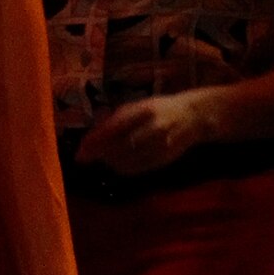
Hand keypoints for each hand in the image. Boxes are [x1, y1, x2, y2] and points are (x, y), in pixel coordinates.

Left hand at [76, 87, 223, 175]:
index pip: (113, 129)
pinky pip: (137, 169)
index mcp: (143, 111)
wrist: (194, 116)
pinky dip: (123, 168)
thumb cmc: (160, 108)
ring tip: (104, 158)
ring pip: (127, 161)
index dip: (94, 143)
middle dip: (99, 155)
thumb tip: (90, 139)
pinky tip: (119, 164)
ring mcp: (160, 145)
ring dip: (110, 162)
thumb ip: (115, 119)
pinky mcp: (164, 158)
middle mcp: (152, 128)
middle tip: (87, 158)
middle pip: (118, 148)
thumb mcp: (138, 105)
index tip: (80, 153)